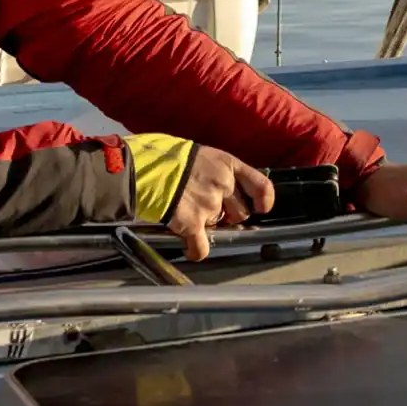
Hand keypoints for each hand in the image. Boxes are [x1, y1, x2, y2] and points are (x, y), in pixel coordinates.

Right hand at [162, 145, 273, 262]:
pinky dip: (195, 251)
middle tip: (208, 210)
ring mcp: (209, 206)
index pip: (260, 184)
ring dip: (206, 226)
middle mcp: (223, 186)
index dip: (264, 200)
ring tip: (188, 217)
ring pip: (218, 227)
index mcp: (227, 164)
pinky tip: (188, 249)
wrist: (142, 167)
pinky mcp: (192, 224)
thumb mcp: (198, 154)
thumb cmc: (164, 155)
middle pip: (240, 212)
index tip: (261, 208)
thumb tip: (211, 183)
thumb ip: (212, 170)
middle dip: (228, 215)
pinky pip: (201, 248)